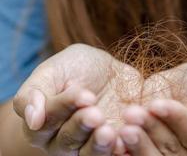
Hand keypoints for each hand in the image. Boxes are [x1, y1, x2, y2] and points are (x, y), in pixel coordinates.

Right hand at [13, 43, 141, 154]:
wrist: (110, 71)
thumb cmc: (77, 68)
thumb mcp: (55, 70)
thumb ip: (35, 91)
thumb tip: (32, 119)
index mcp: (44, 122)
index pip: (46, 120)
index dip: (63, 107)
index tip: (84, 94)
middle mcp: (64, 140)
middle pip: (67, 141)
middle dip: (81, 126)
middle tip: (96, 114)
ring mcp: (91, 145)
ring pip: (89, 154)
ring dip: (98, 145)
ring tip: (109, 132)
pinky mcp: (115, 146)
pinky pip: (115, 154)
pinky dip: (121, 149)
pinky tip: (127, 139)